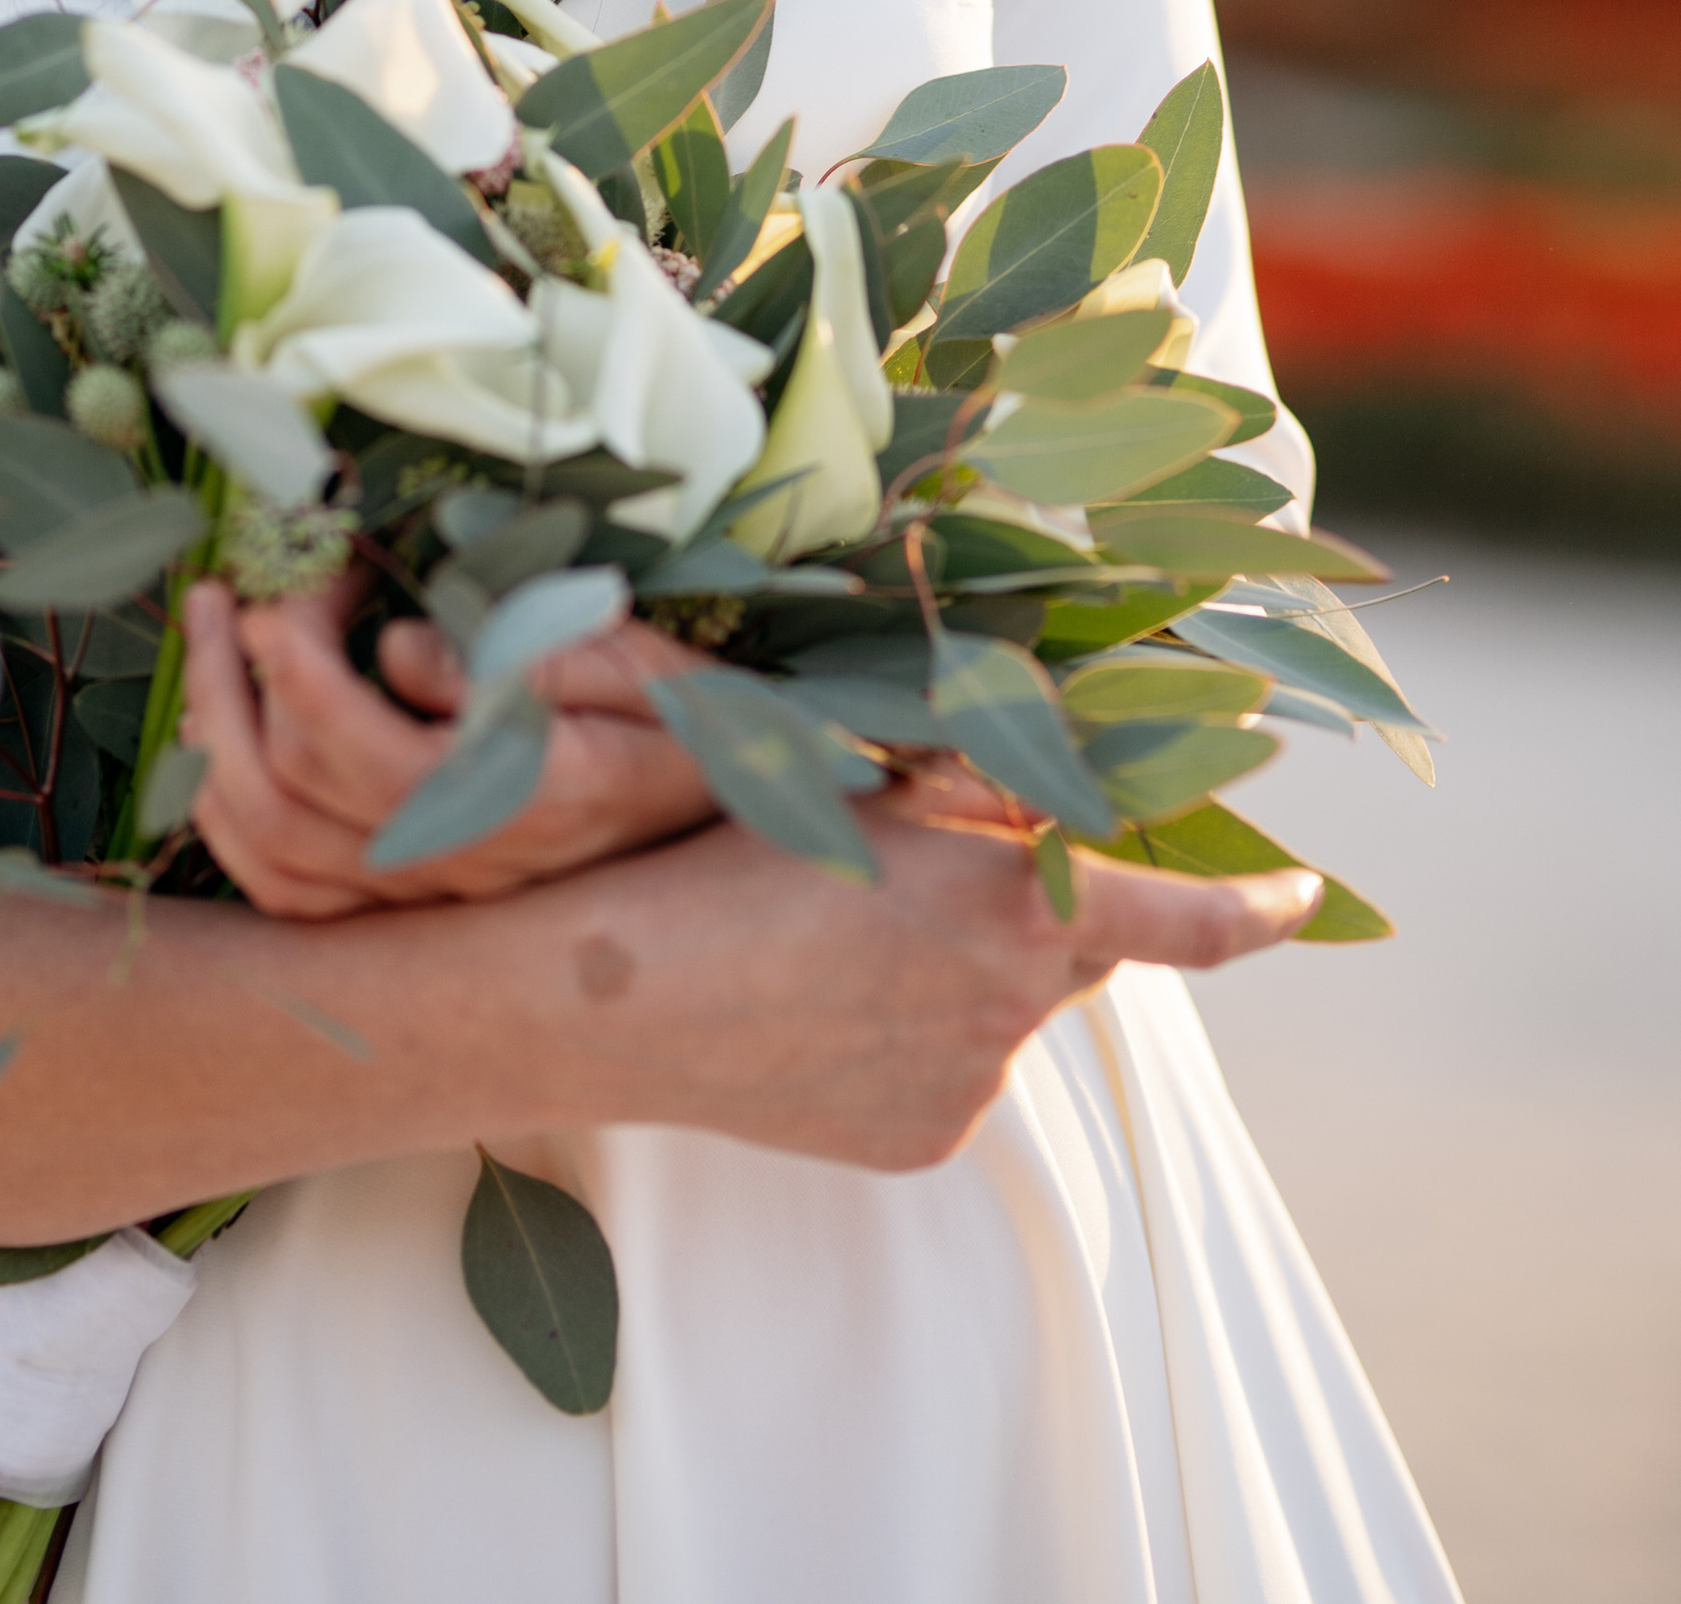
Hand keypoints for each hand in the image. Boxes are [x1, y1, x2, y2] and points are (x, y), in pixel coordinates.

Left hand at [181, 573, 716, 915]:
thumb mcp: (639, 663)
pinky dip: (229, 816)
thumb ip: (534, 657)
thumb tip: (403, 654)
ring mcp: (427, 894)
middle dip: (242, 675)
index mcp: (523, 801)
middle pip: (294, 792)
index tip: (279, 589)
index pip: (368, 755)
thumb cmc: (684, 717)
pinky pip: (287, 891)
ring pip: (271, 847)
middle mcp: (462, 866)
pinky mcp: (407, 900)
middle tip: (244, 586)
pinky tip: (219, 736)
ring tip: (212, 637)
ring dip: (217, 735)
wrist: (724, 806)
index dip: (300, 670)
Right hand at [515, 792, 1323, 1173]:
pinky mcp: (919, 1142)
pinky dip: (914, 1037)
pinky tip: (825, 1008)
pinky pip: (948, 1073)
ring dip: (962, 973)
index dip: (1258, 909)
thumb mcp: (863, 780)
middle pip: (1075, 949)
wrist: (621, 992)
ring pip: (1002, 1012)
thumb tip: (1034, 786)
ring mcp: (969, 1085)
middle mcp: (1014, 1006)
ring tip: (838, 941)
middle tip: (949, 874)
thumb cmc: (729, 849)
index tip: (1302, 895)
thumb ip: (971, 787)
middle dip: (1044, 908)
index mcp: (1016, 904)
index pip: (1186, 922)